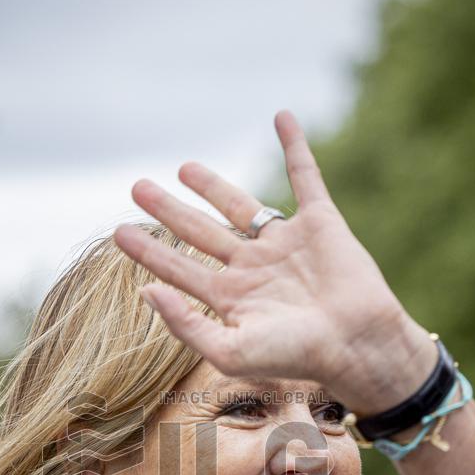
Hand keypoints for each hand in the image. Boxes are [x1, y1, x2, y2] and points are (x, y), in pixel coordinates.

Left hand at [113, 109, 435, 413]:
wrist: (356, 343)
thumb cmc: (296, 357)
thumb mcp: (230, 351)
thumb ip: (185, 325)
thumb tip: (145, 292)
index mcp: (232, 299)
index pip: (179, 269)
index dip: (148, 251)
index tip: (118, 233)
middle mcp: (254, 269)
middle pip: (201, 232)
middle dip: (169, 210)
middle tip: (138, 187)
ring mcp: (286, 244)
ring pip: (241, 206)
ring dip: (212, 186)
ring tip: (183, 168)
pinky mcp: (320, 224)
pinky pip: (306, 177)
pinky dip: (296, 146)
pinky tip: (281, 117)